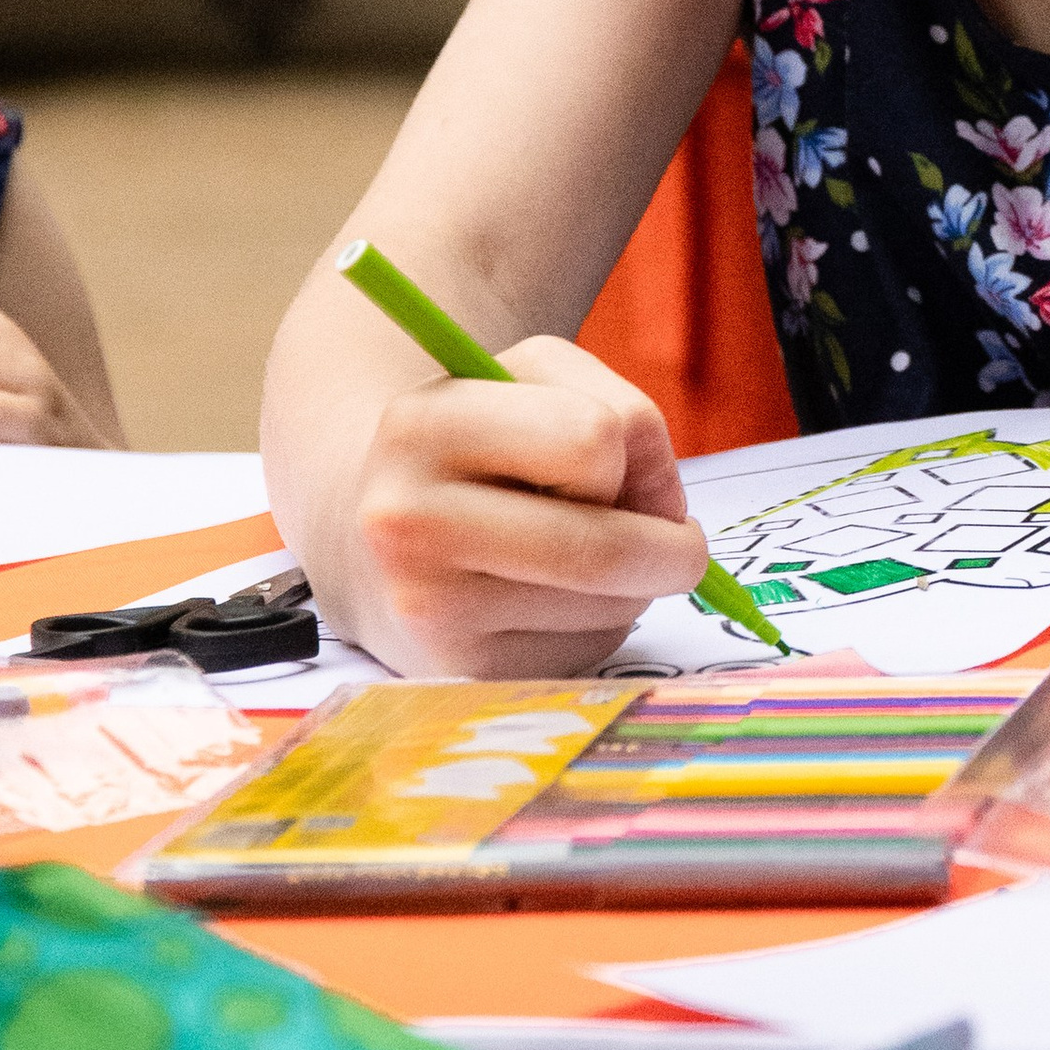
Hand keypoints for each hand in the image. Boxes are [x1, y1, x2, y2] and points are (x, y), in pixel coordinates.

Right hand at [344, 335, 712, 675]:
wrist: (372, 535)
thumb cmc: (479, 445)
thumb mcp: (534, 378)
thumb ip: (622, 414)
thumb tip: (669, 523)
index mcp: (424, 424)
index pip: (595, 439)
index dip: (637, 454)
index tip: (626, 466)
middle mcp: (408, 523)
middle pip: (607, 549)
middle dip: (673, 547)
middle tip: (677, 543)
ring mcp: (426, 609)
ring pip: (610, 605)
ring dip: (633, 586)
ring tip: (580, 558)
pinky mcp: (458, 671)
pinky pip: (587, 651)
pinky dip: (600, 624)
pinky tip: (550, 601)